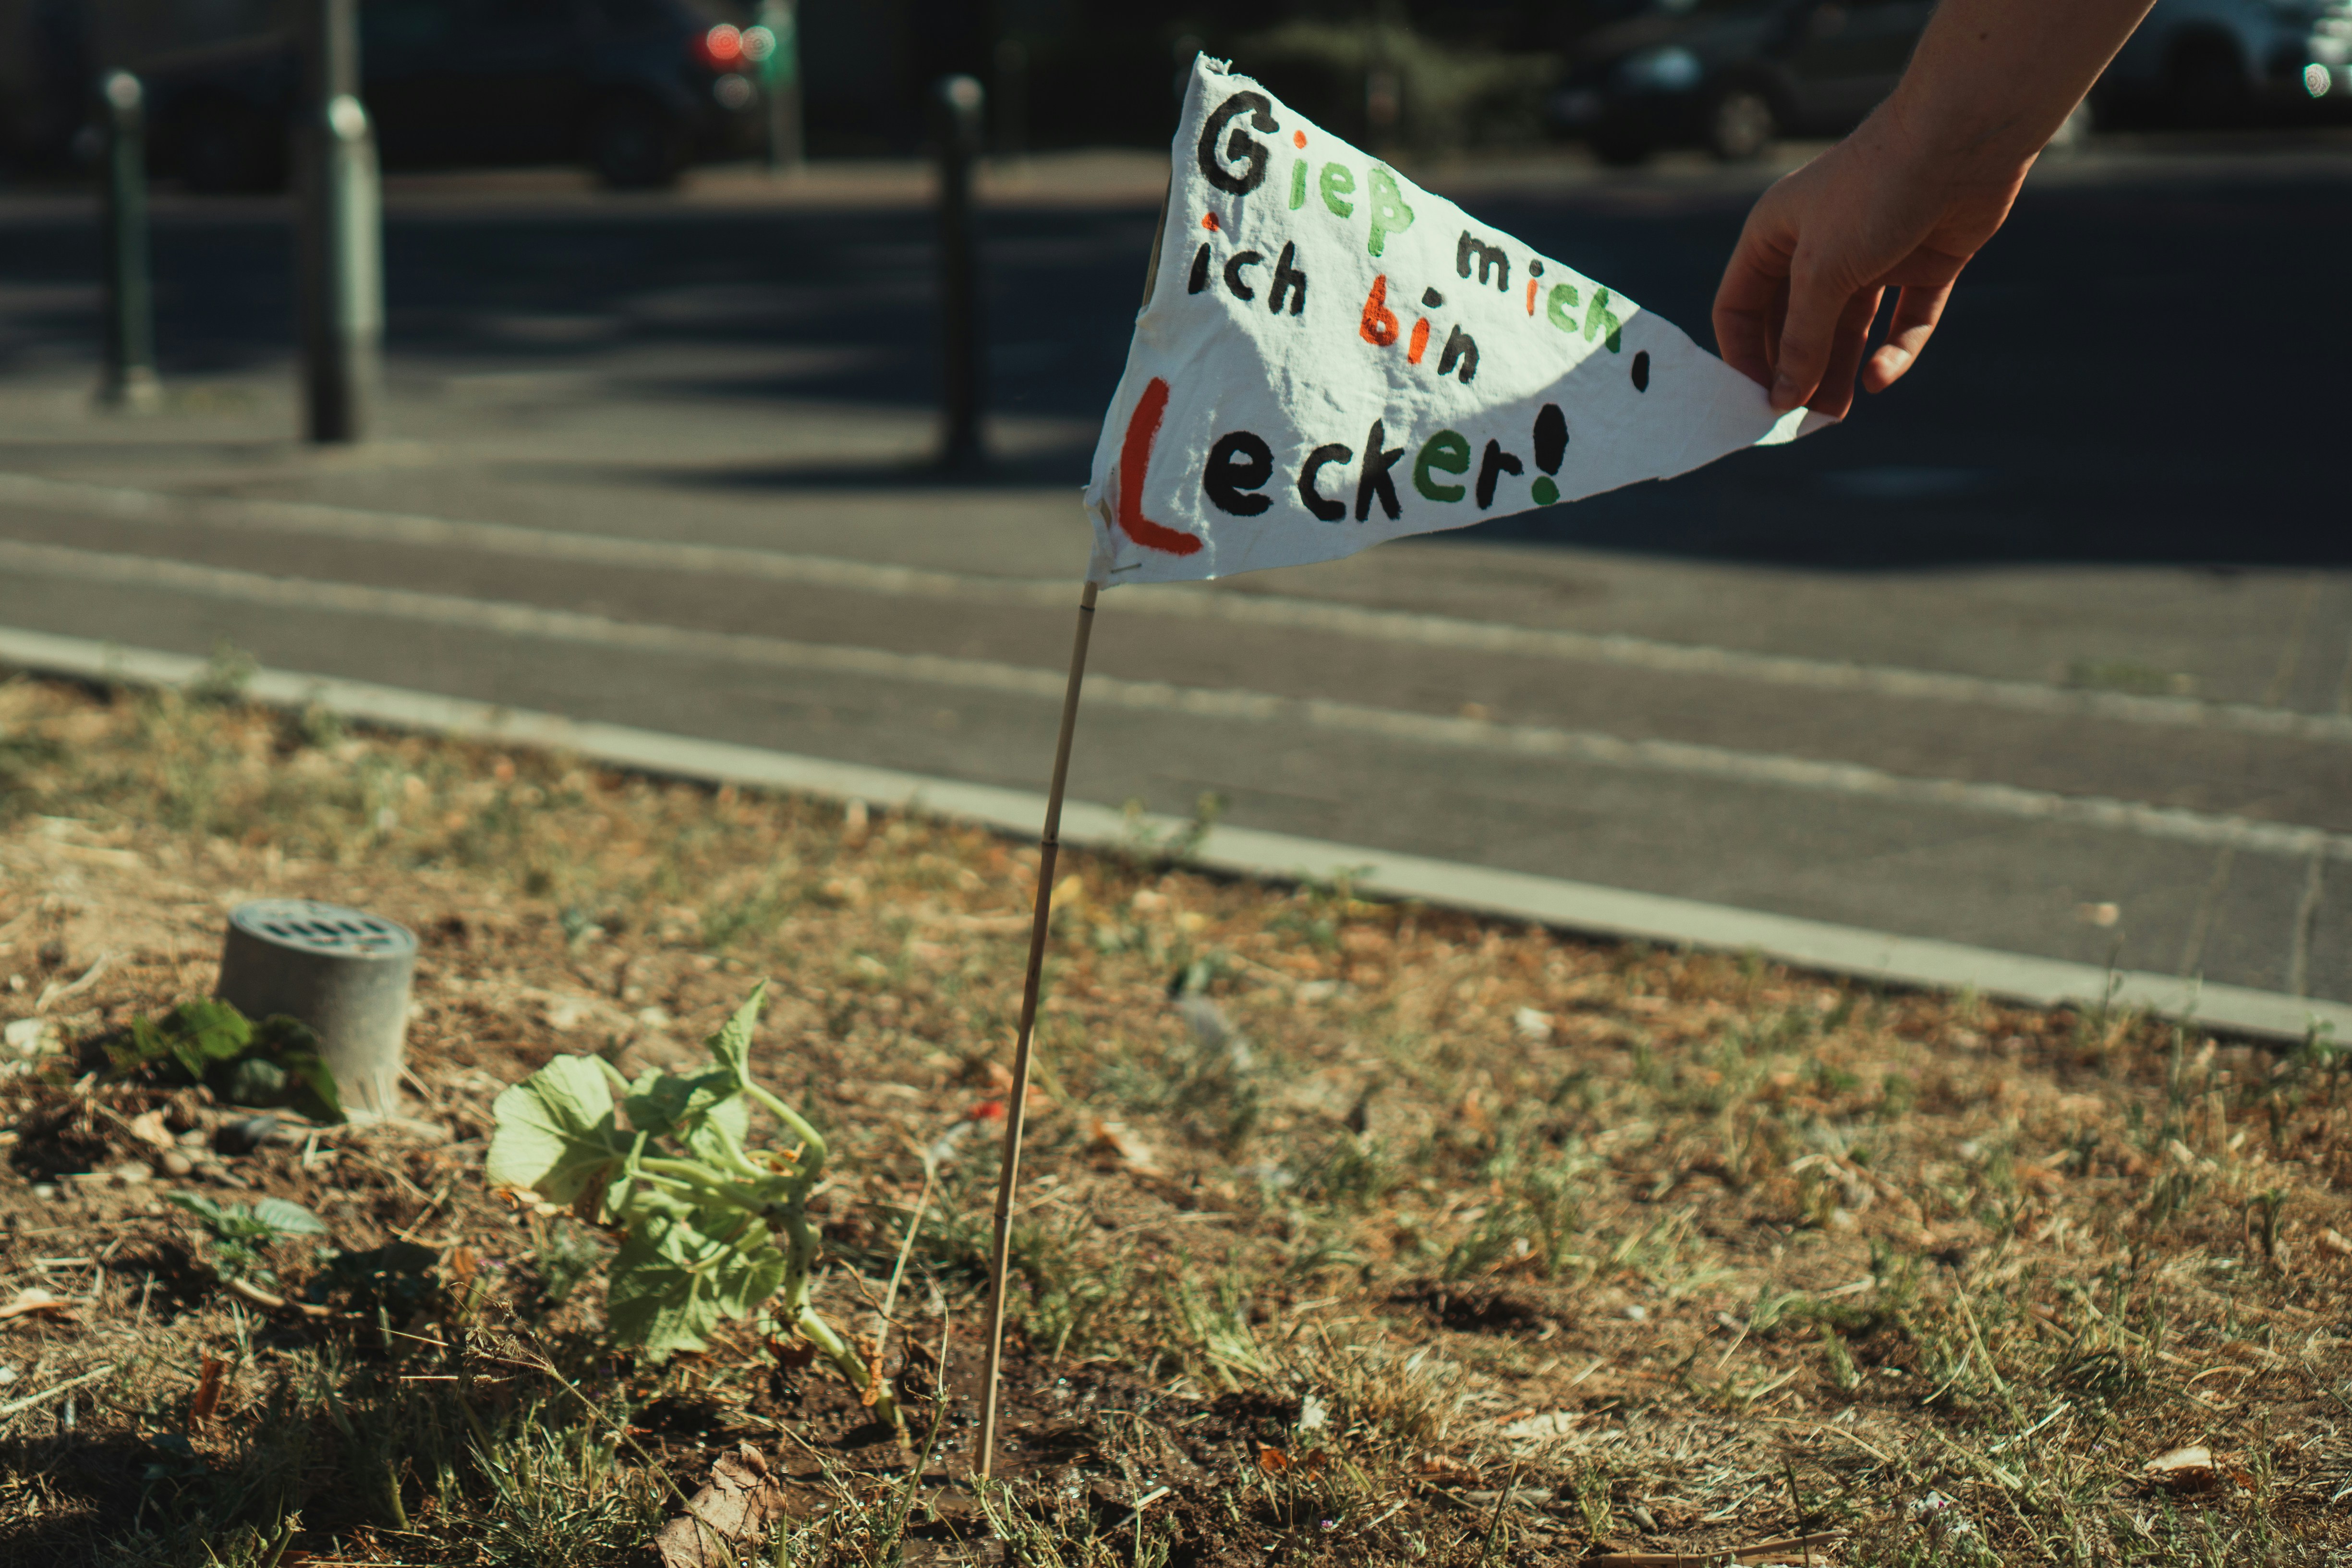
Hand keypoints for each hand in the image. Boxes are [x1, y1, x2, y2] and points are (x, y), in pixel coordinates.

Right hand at [1713, 114, 2031, 417]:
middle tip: (1796, 421)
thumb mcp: (1822, 273)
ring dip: (1839, 371)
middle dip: (1795, 371)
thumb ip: (1800, 340)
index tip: (1752, 400)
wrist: (1964, 139)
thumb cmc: (1876, 191)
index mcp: (1776, 235)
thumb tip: (1780, 399)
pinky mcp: (1924, 262)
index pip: (1741, 306)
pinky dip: (1894, 351)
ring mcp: (1874, 255)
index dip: (1742, 354)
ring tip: (1833, 416)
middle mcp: (1820, 245)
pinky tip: (1881, 379)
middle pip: (1796, 324)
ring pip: (1849, 328)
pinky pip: (1903, 320)